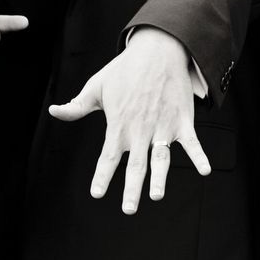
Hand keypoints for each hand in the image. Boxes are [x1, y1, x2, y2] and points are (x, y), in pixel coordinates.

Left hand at [49, 27, 209, 212]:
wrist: (157, 49)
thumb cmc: (125, 70)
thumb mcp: (97, 86)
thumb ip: (77, 106)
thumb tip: (54, 112)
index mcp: (119, 124)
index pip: (108, 156)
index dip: (102, 176)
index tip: (97, 193)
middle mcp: (140, 129)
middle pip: (135, 165)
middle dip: (132, 188)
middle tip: (128, 209)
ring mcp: (163, 125)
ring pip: (161, 157)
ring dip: (160, 177)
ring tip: (156, 195)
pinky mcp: (183, 120)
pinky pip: (193, 142)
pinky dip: (199, 156)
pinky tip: (205, 171)